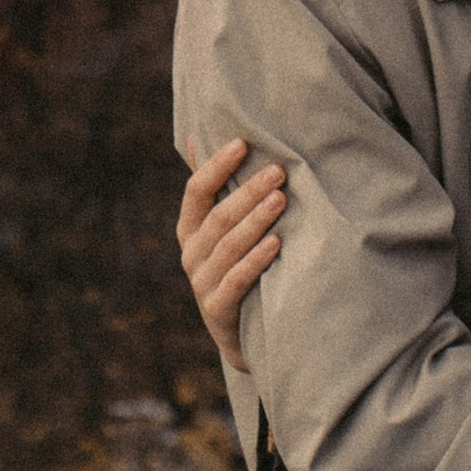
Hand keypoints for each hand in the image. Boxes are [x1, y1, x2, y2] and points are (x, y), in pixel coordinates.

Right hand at [178, 137, 287, 368]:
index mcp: (190, 229)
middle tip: (278, 172)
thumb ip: (215, 190)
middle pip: (218, 217)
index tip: (243, 143)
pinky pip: (236, 281)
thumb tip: (196, 135)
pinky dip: (256, 261)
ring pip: (228, 247)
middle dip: (247, 192)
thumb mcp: (224, 231)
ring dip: (256, 221)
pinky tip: (277, 243)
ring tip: (281, 200)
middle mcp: (191, 254)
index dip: (216, 166)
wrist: (246, 335)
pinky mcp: (217, 310)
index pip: (196, 191)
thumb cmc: (238, 267)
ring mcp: (202, 283)